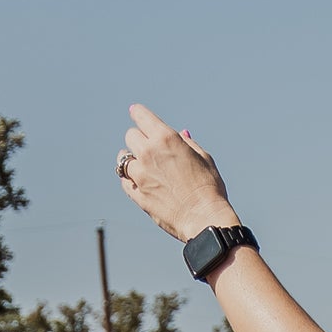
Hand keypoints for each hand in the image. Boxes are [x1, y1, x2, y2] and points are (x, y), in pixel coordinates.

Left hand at [116, 103, 236, 242]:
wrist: (205, 219)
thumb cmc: (209, 188)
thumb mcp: (204, 159)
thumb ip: (188, 144)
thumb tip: (181, 134)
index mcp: (166, 138)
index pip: (141, 116)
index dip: (138, 113)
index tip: (136, 113)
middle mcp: (149, 153)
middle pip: (130, 136)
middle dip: (138, 139)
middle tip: (148, 147)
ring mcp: (140, 175)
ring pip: (122, 159)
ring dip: (130, 160)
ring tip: (141, 166)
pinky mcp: (137, 194)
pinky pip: (124, 181)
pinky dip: (129, 179)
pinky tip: (139, 181)